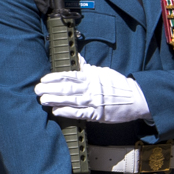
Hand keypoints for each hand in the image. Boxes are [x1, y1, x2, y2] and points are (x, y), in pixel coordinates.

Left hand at [35, 60, 151, 122]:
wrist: (136, 98)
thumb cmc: (119, 85)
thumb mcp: (103, 72)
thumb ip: (87, 67)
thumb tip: (76, 58)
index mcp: (92, 77)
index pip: (71, 76)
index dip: (56, 78)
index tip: (44, 79)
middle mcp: (92, 89)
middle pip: (67, 88)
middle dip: (51, 89)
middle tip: (37, 89)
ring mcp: (94, 102)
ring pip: (71, 100)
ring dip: (55, 100)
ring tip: (42, 99)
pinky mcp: (98, 114)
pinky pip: (80, 113)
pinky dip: (67, 112)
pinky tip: (56, 111)